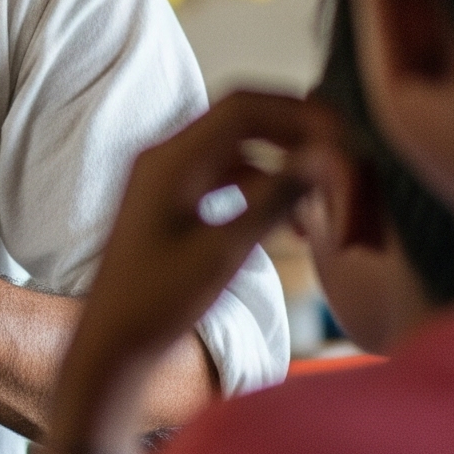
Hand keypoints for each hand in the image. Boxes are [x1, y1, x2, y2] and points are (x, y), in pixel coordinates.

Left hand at [53, 90, 346, 446]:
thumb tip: (324, 157)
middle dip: (297, 138)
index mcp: (169, 161)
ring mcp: (165, 181)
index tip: (342, 139)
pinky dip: (262, 192)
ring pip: (238, 152)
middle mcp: (164, 160)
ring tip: (323, 206)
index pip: (243, 107)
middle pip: (243, 121)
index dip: (299, 115)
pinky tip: (294, 227)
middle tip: (341, 165)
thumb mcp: (225, 251)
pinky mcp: (172, 205)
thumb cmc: (156, 304)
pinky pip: (226, 180)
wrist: (111, 346)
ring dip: (283, 169)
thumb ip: (275, 200)